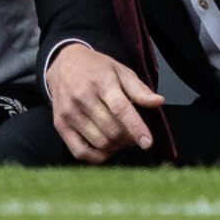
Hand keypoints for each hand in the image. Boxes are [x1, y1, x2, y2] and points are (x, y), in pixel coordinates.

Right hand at [46, 43, 164, 163]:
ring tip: (120, 138)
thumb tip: (158, 102)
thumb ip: (139, 89)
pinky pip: (81, 152)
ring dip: (116, 146)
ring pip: (100, 143)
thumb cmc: (96, 69)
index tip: (147, 142)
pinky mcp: (60, 125)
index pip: (120, 109)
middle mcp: (82, 98)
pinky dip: (98, 156)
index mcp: (101, 82)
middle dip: (129, 138)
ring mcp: (69, 113)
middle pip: (112, 130)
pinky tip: (106, 147)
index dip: (135, 127)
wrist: (63, 63)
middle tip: (133, 134)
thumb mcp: (120, 71)